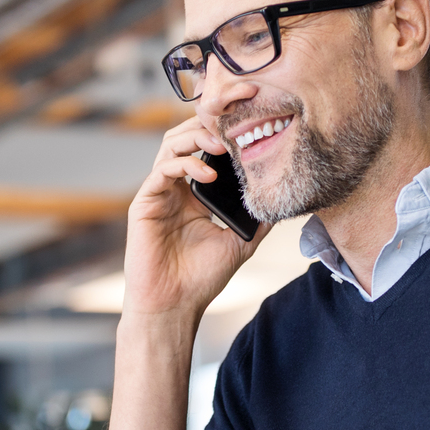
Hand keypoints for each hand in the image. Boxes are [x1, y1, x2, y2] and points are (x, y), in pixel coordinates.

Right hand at [123, 115, 267, 319]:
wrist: (174, 306)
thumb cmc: (201, 279)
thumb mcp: (240, 242)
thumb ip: (258, 219)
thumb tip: (284, 200)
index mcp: (195, 193)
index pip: (206, 149)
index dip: (224, 132)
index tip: (249, 124)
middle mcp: (175, 188)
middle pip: (186, 137)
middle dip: (210, 124)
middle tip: (236, 124)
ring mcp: (159, 193)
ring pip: (171, 145)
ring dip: (197, 138)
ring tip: (223, 144)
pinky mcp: (144, 203)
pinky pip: (161, 171)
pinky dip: (185, 165)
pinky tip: (209, 175)